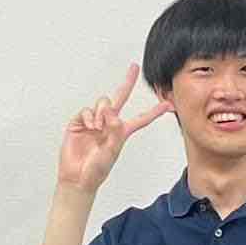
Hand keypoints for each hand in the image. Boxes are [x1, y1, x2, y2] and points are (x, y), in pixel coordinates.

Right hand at [57, 63, 171, 191]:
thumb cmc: (96, 170)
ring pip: (103, 103)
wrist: (77, 177)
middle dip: (127, 81)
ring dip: (102, 112)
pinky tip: (89, 126)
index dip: (154, 112)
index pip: (141, 119)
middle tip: (134, 67)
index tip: (168, 105)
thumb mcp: (112, 151)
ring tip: (97, 128)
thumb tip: (112, 113)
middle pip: (120, 97)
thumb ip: (115, 132)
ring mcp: (94, 121)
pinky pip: (87, 110)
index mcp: (122, 132)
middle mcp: (109, 123)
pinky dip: (89, 117)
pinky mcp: (80, 122)